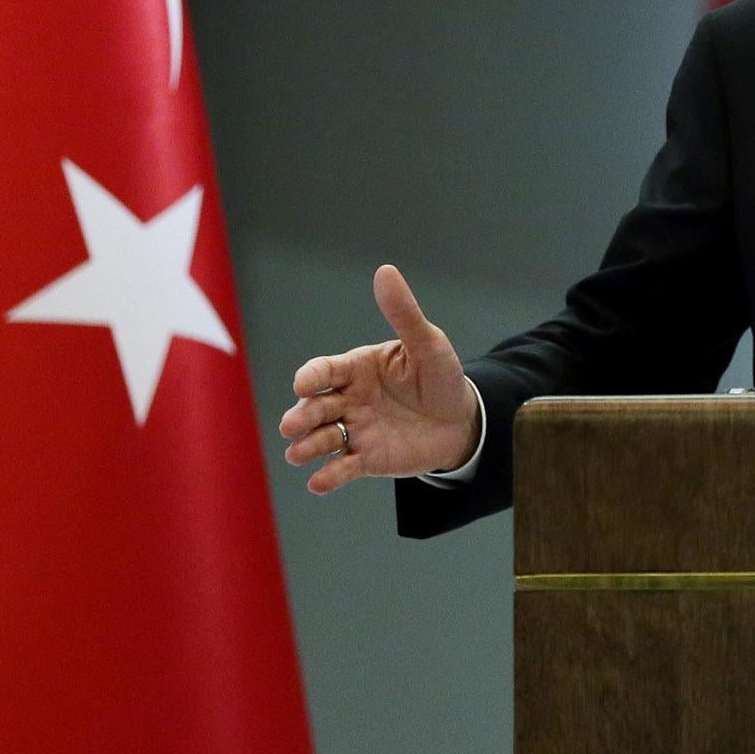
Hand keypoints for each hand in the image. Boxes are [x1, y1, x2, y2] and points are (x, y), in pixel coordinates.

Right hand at [278, 264, 479, 493]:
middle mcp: (347, 400)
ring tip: (298, 454)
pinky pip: (341, 468)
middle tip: (293, 426)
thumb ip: (404, 313)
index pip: (323, 370)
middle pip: (314, 408)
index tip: (304, 385)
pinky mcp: (365, 459)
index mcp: (356, 369)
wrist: (461, 419)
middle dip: (300, 417)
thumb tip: (385, 271)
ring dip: (306, 447)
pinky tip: (320, 482)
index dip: (311, 377)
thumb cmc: (439, 375)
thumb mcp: (428, 343)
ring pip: (320, 440)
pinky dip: (328, 477)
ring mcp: (354, 430)